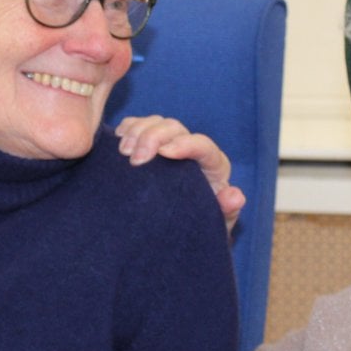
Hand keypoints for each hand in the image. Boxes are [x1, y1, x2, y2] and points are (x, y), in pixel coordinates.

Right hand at [115, 116, 245, 234]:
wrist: (182, 227)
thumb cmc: (202, 221)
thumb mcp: (216, 221)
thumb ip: (228, 209)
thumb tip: (234, 196)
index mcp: (213, 164)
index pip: (202, 145)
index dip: (184, 144)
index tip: (163, 153)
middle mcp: (191, 148)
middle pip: (174, 127)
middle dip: (152, 137)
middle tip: (134, 160)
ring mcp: (170, 143)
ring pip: (155, 122)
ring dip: (136, 132)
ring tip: (123, 152)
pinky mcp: (150, 145)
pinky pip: (137, 125)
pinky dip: (127, 128)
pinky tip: (117, 143)